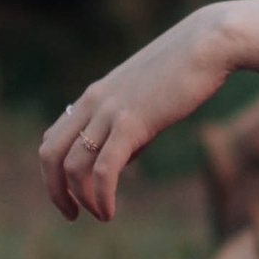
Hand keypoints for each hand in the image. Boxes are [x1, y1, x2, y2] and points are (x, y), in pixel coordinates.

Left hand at [39, 6, 248, 222]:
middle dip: (55, 190)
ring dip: (81, 198)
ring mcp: (109, 111)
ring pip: (73, 165)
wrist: (209, 44)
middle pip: (50, 153)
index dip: (54, 172)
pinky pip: (104, 169)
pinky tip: (110, 211)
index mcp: (93, 97)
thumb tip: (121, 162)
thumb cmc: (185, 70)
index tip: (71, 193)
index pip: (53, 138)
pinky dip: (101, 196)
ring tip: (101, 215)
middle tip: (72, 215)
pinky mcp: (131, 122)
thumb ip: (127, 128)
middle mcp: (92, 103)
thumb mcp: (146, 99)